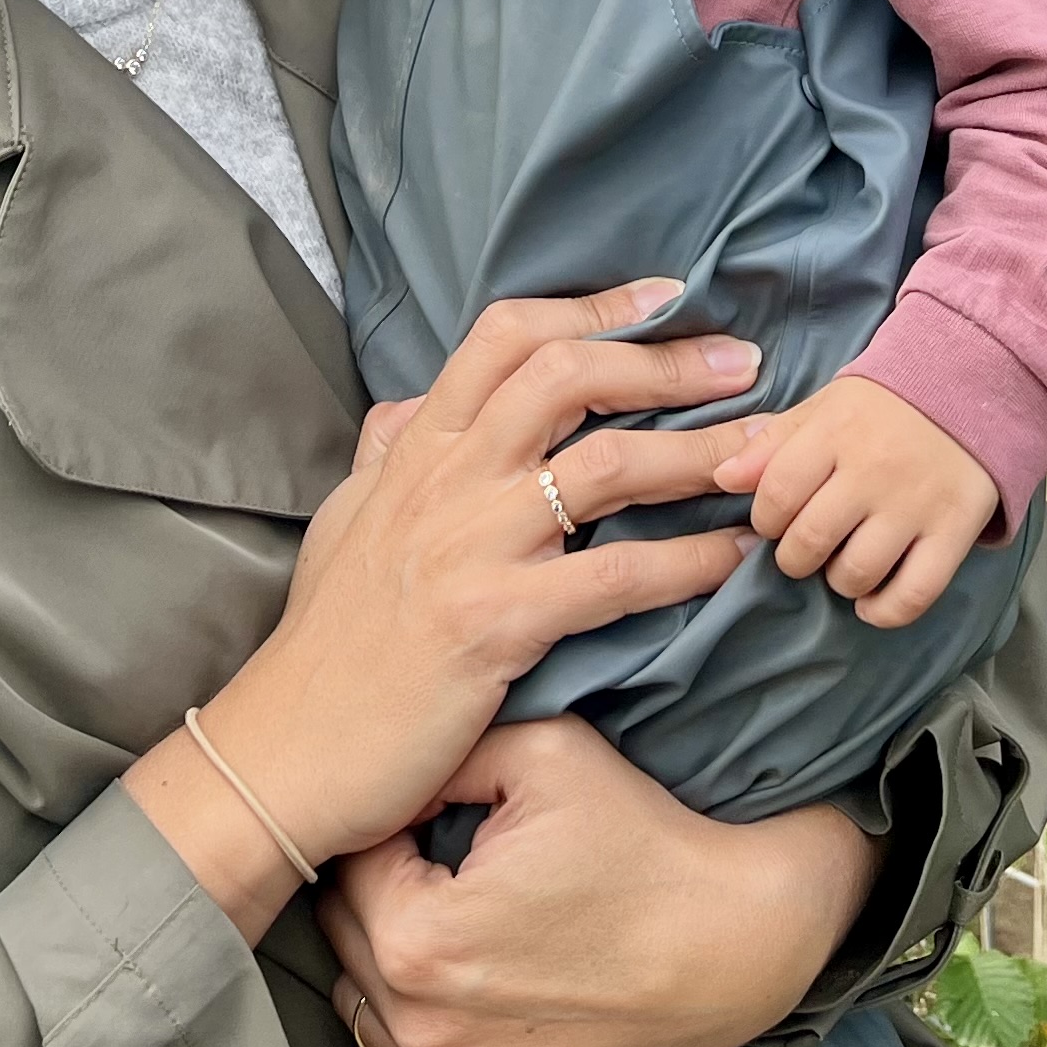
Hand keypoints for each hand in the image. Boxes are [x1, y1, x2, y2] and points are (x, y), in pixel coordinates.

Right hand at [131, 282, 766, 929]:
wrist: (284, 750)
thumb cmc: (322, 644)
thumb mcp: (343, 522)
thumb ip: (385, 456)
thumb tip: (408, 407)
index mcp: (416, 450)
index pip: (505, 337)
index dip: (592, 306)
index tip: (667, 296)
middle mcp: (446, 481)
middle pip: (566, 377)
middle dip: (665, 362)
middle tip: (745, 363)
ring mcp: (470, 548)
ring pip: (604, 468)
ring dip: (696, 453)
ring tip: (762, 452)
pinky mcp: (494, 624)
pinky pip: (612, 579)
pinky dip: (684, 562)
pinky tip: (731, 559)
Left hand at [321, 719, 877, 1046]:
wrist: (732, 942)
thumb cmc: (642, 843)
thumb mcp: (543, 751)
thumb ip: (444, 753)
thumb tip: (391, 770)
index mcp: (419, 936)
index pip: (349, 865)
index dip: (390, 827)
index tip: (436, 817)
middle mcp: (422, 1026)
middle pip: (345, 941)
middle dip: (386, 895)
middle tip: (450, 865)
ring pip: (367, 1013)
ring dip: (394, 968)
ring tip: (466, 927)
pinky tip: (467, 1002)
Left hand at [713, 375, 997, 629]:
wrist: (976, 380)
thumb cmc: (888, 402)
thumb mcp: (827, 406)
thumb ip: (774, 442)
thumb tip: (723, 479)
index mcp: (836, 431)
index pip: (776, 493)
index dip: (766, 518)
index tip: (777, 519)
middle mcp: (874, 469)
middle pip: (810, 540)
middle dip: (795, 557)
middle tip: (806, 548)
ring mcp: (916, 503)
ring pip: (857, 573)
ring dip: (838, 582)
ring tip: (843, 565)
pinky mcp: (956, 530)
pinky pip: (914, 594)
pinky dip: (884, 612)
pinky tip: (872, 602)